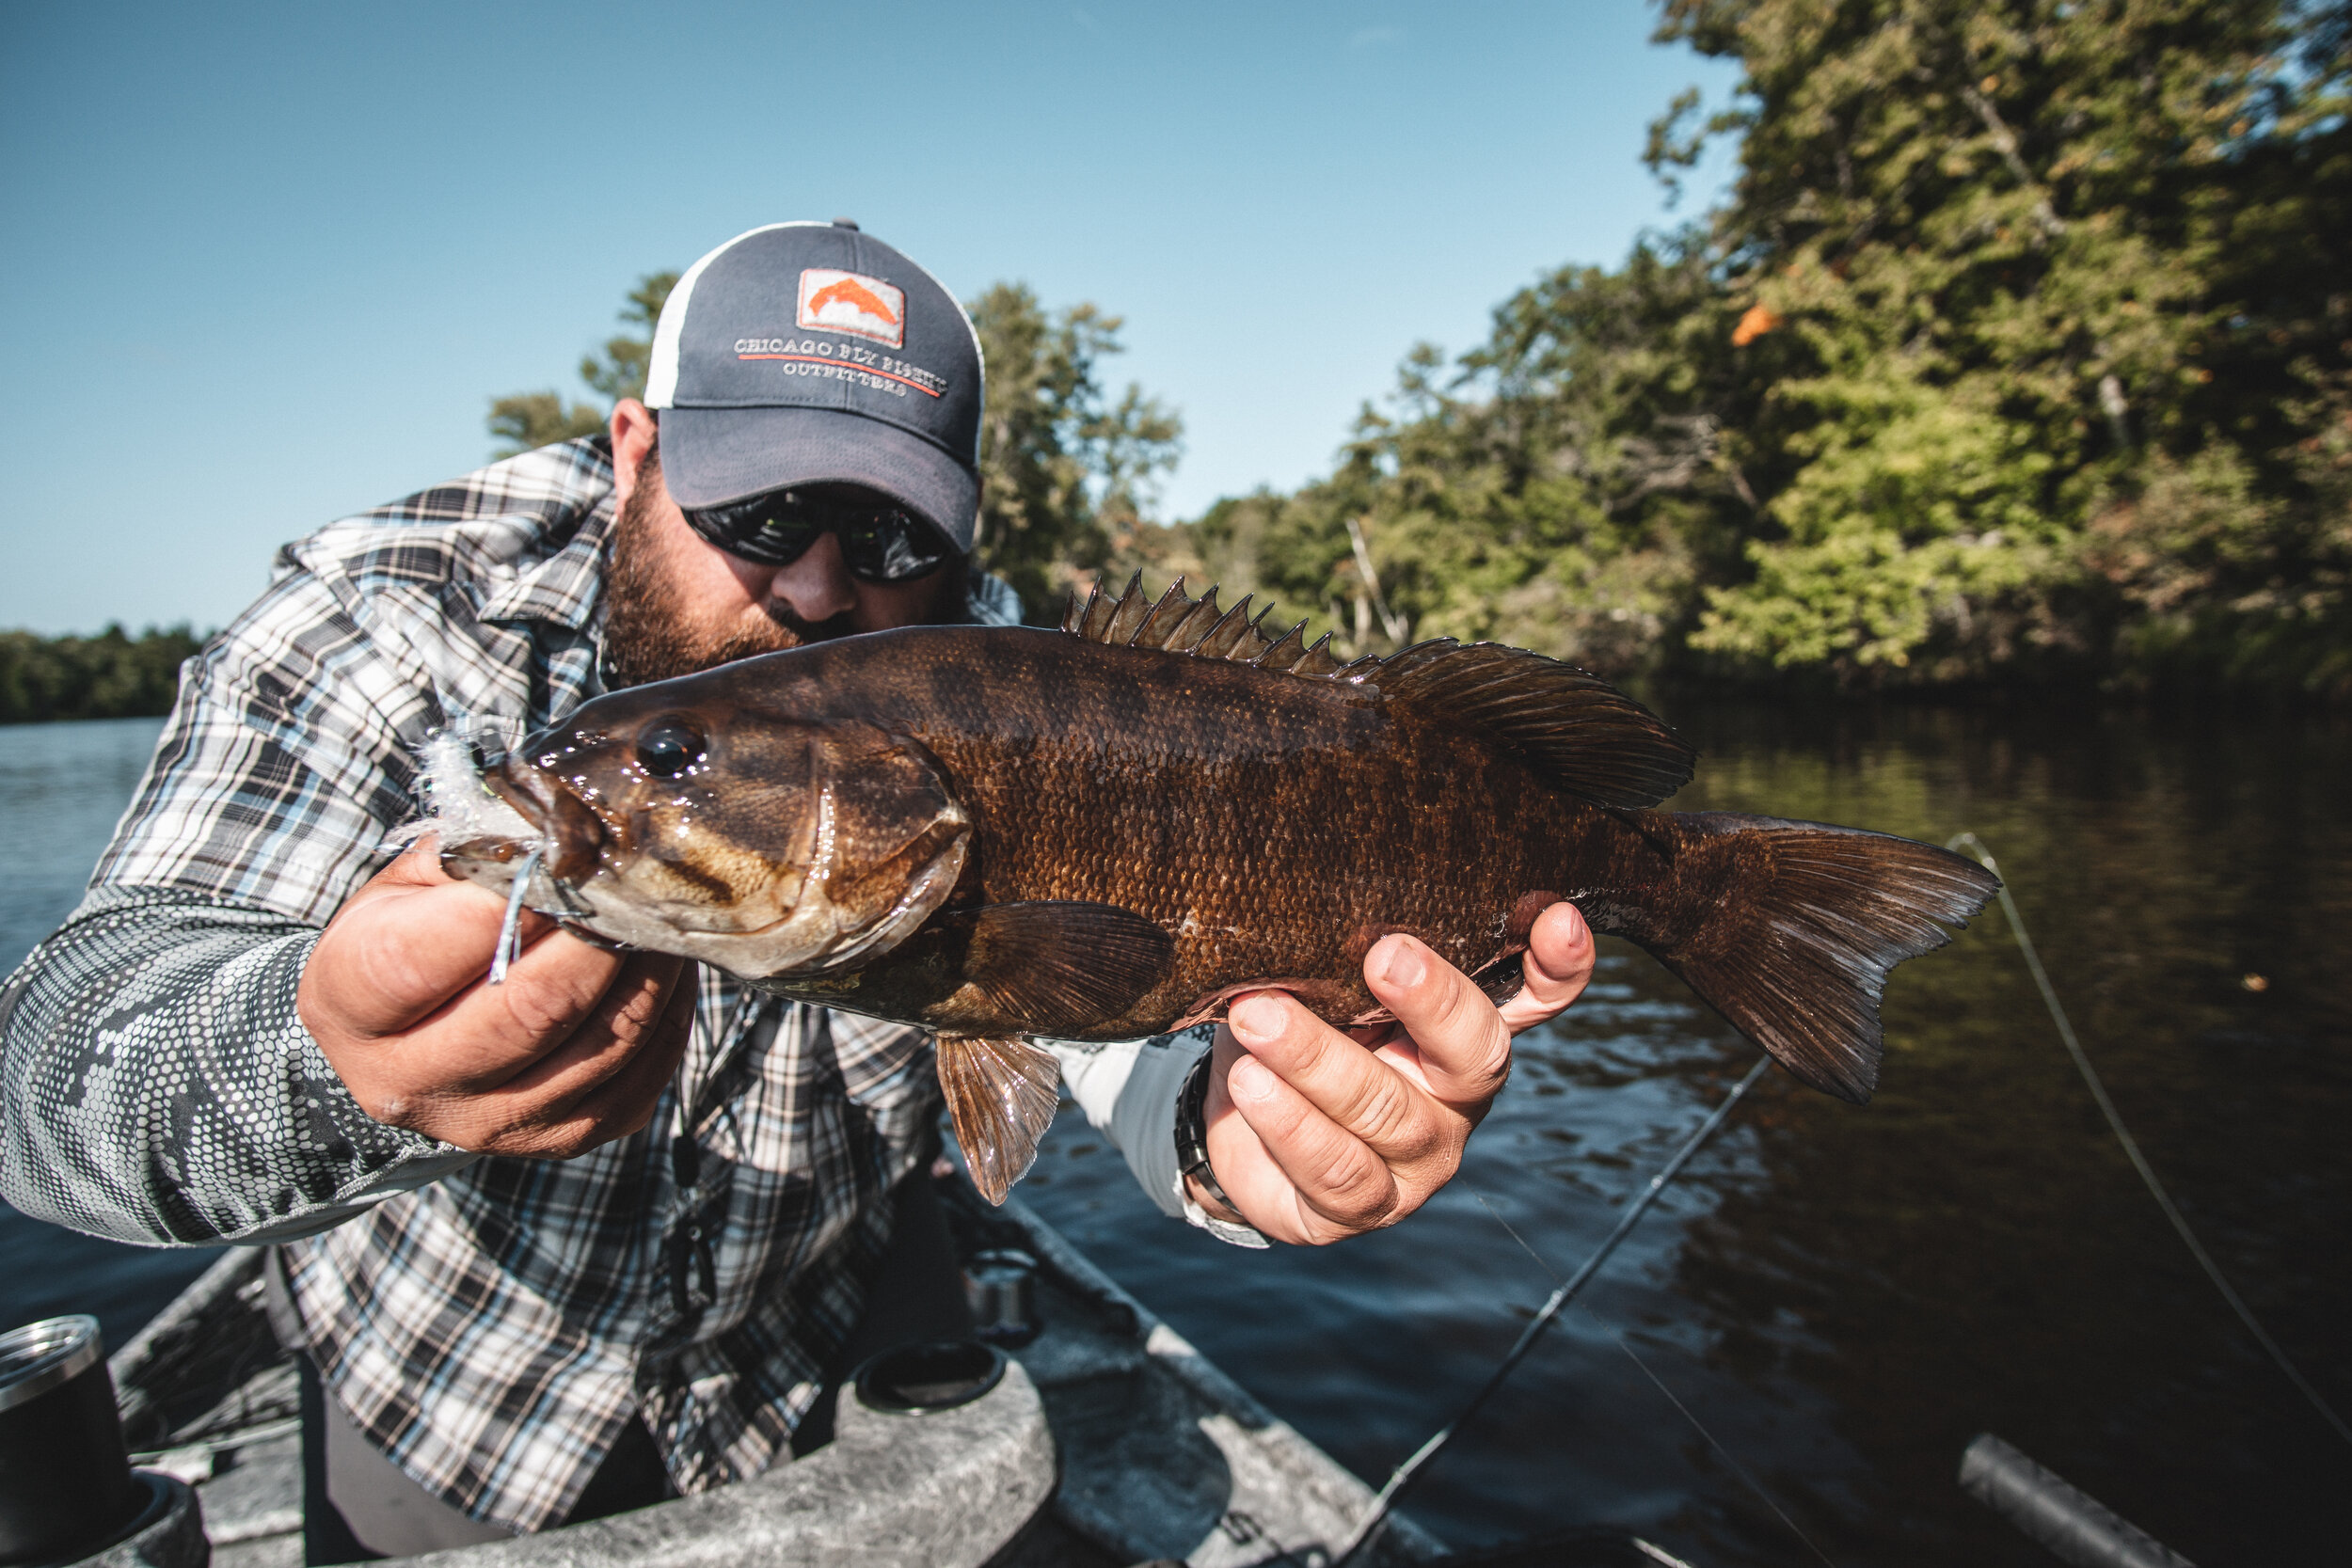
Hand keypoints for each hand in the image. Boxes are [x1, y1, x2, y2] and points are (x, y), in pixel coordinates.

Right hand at [298, 837, 696, 1157]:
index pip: (423, 959)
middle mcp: (415, 1083)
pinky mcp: (561, 1138)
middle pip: (530, 1012)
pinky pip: (639, 1076)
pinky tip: (662, 967)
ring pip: (601, 1046)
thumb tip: (558, 830)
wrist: (408, 1037)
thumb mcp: (407, 887)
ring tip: (661, 914)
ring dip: (648, 970)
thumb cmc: (409, 940)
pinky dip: (667, 1014)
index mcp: (352, 1006)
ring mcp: (492, 1123)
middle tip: (634, 881)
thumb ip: (470, 856)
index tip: (559, 858)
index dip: (505, 905)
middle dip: (597, 937)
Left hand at [1189, 903, 1593, 1244]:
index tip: (1558, 919)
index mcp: (1463, 1028)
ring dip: (1317, 1061)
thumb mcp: (1322, 980)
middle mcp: (1457, 1096)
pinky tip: (1251, 1084)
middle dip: (1433, 1001)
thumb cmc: (1299, 1026)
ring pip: (1388, 1114)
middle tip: (1381, 956)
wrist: (1237, 1114)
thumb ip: (1340, 953)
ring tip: (1257, 1019)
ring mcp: (1419, 1160)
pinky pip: (1338, 1171)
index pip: (1538, 998)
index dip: (1560, 967)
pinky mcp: (1366, 1207)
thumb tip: (1314, 905)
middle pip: (1474, 1053)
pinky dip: (1289, 1123)